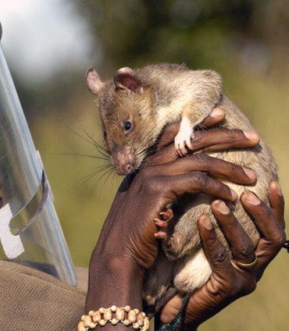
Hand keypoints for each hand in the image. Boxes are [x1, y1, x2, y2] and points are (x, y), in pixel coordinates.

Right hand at [86, 109, 258, 313]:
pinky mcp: (159, 190)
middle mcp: (147, 165)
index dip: (197, 123)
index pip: (172, 134)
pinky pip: (197, 181)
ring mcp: (151, 175)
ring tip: (250, 176)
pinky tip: (230, 197)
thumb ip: (161, 187)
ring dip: (229, 166)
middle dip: (224, 135)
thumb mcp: (148, 204)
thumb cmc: (135, 234)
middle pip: (191, 140)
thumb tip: (185, 181)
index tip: (220, 115)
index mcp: (145, 165)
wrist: (119, 253)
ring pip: (198, 160)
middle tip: (252, 137)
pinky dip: (217, 187)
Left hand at [159, 182, 285, 329]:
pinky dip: (212, 238)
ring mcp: (243, 279)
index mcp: (255, 255)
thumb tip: (213, 186)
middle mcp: (255, 268)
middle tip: (246, 193)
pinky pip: (222, 259)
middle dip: (262, 213)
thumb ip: (218, 222)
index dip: (277, 206)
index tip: (271, 181)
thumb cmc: (189, 267)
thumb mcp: (208, 242)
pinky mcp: (226, 288)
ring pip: (246, 247)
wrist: (176, 305)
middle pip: (273, 238)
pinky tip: (202, 221)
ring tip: (218, 203)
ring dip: (233, 223)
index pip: (274, 228)